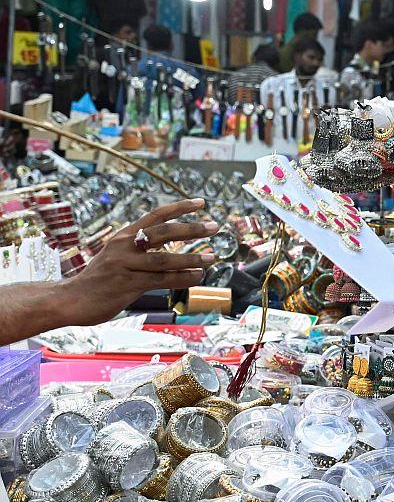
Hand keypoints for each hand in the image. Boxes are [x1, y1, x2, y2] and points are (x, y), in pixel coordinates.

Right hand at [65, 199, 217, 325]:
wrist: (71, 299)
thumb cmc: (100, 279)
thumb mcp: (117, 256)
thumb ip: (141, 250)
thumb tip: (172, 252)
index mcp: (123, 235)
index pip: (155, 215)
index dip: (179, 207)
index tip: (201, 202)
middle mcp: (124, 246)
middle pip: (164, 232)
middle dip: (192, 228)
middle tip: (215, 227)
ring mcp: (125, 264)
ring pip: (166, 258)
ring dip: (192, 258)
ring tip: (212, 258)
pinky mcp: (127, 284)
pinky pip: (162, 280)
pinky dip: (182, 277)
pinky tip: (197, 277)